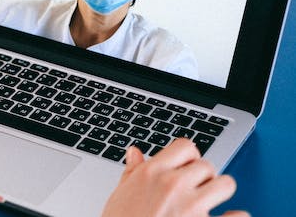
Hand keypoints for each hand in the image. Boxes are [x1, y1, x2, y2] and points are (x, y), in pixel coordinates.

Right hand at [102, 138, 247, 216]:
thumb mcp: (119, 197)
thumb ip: (131, 173)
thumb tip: (135, 153)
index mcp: (151, 174)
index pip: (185, 147)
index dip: (188, 157)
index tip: (185, 167)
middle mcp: (173, 186)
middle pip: (207, 165)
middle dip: (202, 177)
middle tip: (193, 191)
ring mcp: (192, 208)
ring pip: (226, 184)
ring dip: (219, 193)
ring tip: (209, 203)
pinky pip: (238, 215)